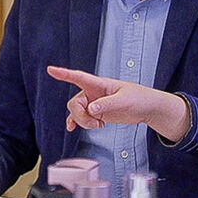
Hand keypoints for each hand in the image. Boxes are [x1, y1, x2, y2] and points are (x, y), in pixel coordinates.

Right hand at [46, 65, 189, 141]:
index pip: (78, 77)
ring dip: (84, 122)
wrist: (147, 108)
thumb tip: (91, 110)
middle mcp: (93, 93)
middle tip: (95, 123)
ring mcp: (93, 103)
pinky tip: (72, 128)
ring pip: (76, 113)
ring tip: (99, 125)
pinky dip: (75, 123)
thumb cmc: (139, 99)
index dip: (63, 74)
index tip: (51, 70)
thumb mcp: (124, 101)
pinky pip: (79, 118)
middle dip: (80, 116)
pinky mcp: (95, 113)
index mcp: (99, 84)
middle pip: (74, 103)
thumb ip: (107, 105)